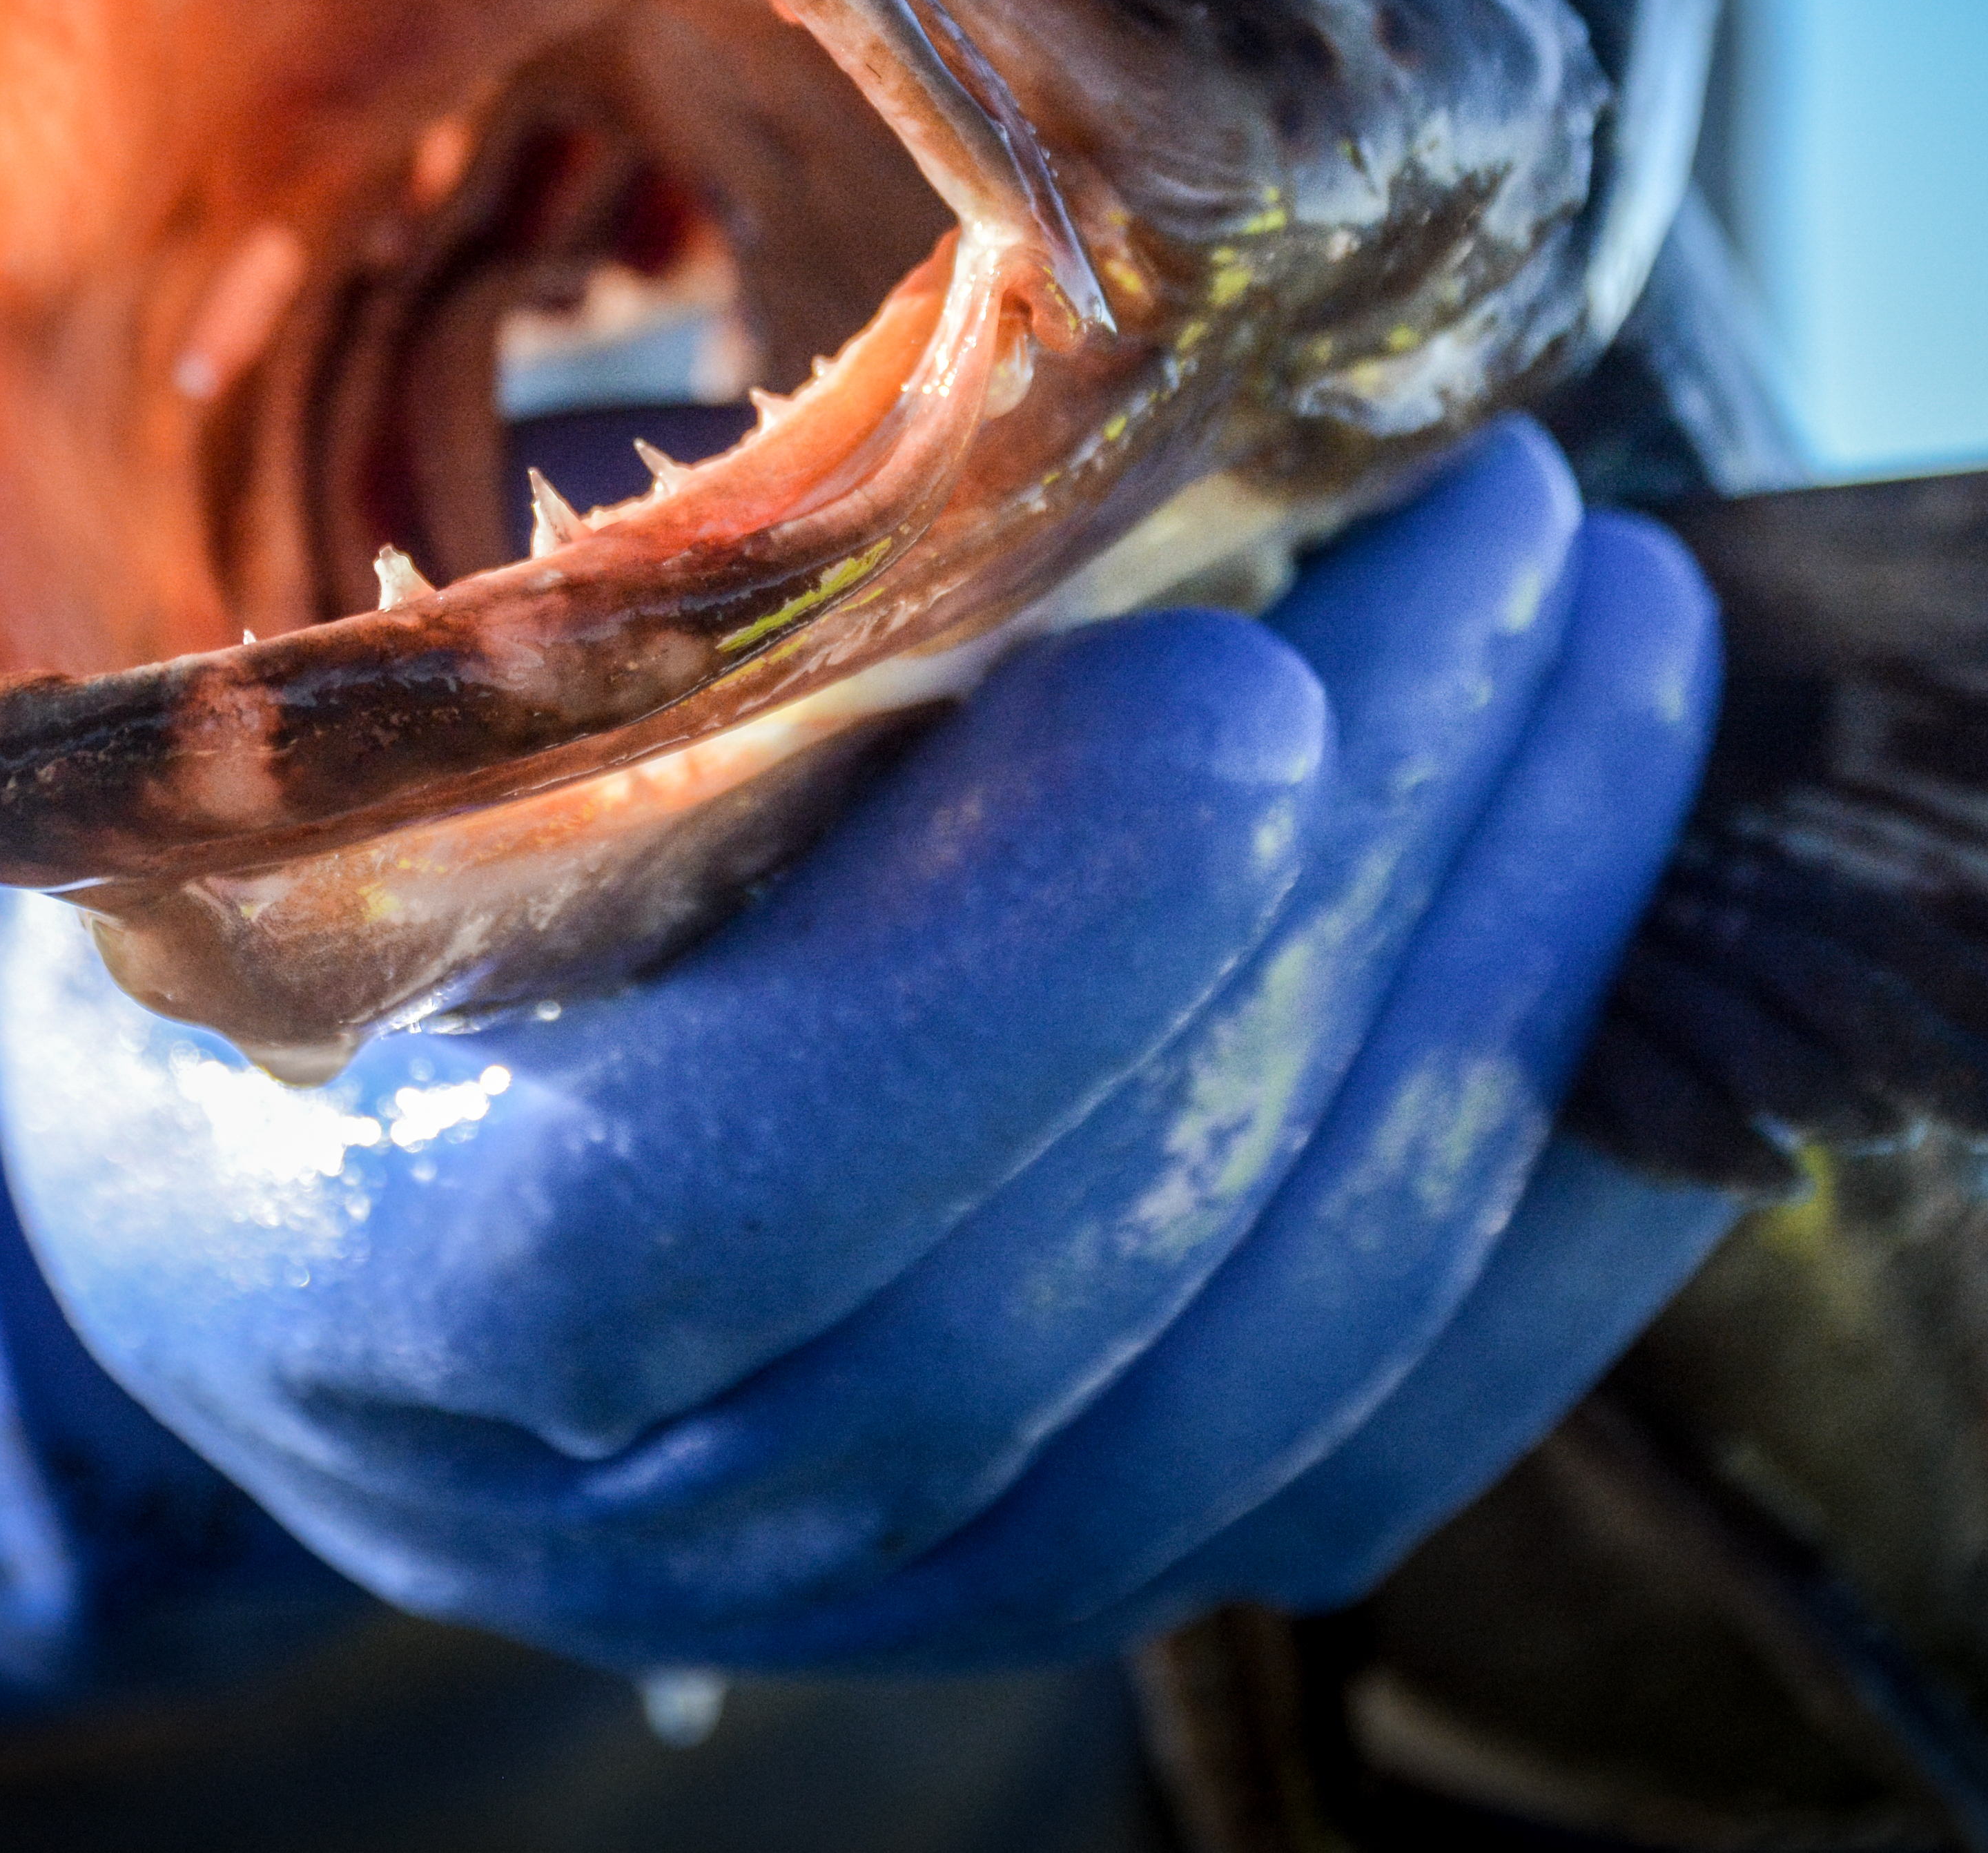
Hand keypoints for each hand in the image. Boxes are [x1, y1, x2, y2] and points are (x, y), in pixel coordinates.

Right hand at [0, 418, 1742, 1671]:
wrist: (342, 1178)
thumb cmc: (338, 895)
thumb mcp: (350, 765)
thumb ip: (600, 671)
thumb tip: (1045, 401)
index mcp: (352, 1280)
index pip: (665, 1222)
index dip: (976, 978)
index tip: (1226, 678)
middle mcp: (615, 1511)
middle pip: (1043, 1288)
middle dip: (1341, 883)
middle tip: (1504, 522)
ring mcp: (873, 1587)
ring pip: (1259, 1375)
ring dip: (1494, 982)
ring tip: (1614, 641)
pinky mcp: (1081, 1575)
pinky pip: (1379, 1446)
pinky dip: (1556, 1191)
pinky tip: (1649, 925)